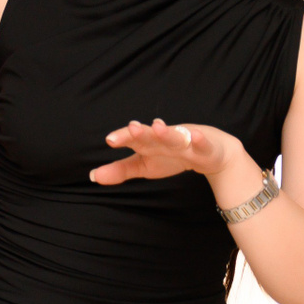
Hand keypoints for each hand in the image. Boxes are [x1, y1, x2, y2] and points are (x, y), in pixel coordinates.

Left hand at [90, 118, 239, 184]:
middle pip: (151, 135)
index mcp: (149, 143)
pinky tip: (195, 137)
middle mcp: (165, 139)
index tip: (110, 140)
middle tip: (131, 128)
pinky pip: (202, 145)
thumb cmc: (171, 157)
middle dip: (142, 132)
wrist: (210, 154)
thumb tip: (93, 176)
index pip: (133, 139)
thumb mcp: (144, 166)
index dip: (123, 137)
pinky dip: (199, 141)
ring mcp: (186, 142)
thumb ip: (120, 170)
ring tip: (157, 126)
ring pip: (175, 137)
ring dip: (167, 132)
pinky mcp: (205, 148)